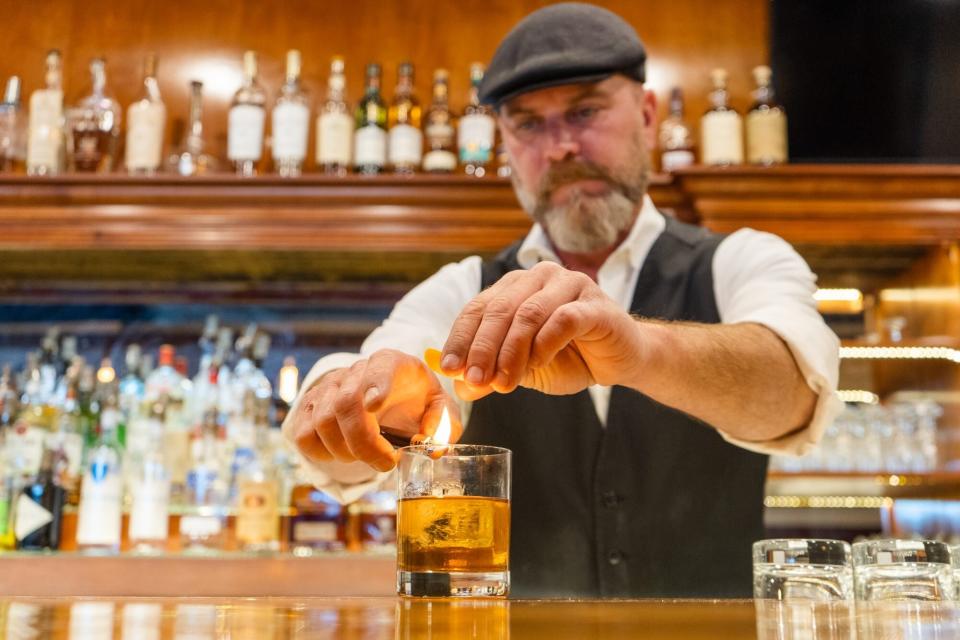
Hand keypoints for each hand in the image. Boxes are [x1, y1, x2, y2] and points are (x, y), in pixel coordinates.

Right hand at [288, 349, 462, 471]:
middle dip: (365, 443)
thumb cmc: (414, 400)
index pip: (381, 367)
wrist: (388, 394)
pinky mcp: (309, 407)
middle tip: (386, 463)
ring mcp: (328, 388)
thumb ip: (444, 423)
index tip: (375, 405)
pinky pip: (303, 434)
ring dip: (346, 451)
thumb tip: (430, 445)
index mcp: (391, 363)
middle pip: (346, 403)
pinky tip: (343, 452)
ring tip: (367, 457)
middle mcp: (356, 371)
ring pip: (323, 421)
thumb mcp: (439, 406)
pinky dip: (321, 453)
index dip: (375, 385)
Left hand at [439, 262, 643, 399]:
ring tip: (503, 383)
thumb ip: (493, 374)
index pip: (478, 308)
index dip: (461, 338)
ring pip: (528, 314)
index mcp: (515, 286)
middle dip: (482, 349)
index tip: (450, 368)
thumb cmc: (569, 358)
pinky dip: (545, 343)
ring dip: (511, 352)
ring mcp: (569, 285)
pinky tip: (538, 364)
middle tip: (475, 380)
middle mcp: (539, 277)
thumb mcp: (523, 370)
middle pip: (500, 309)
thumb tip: (461, 387)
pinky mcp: (596, 304)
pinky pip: (563, 319)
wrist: (621, 360)